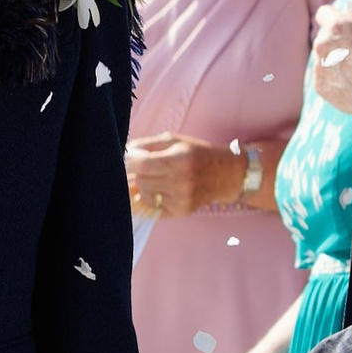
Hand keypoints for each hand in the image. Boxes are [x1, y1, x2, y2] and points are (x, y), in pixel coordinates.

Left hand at [123, 133, 240, 219]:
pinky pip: (152, 208)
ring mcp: (180, 200)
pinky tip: (155, 189)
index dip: (129, 160)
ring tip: (150, 177)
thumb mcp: (176, 141)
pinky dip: (149, 199)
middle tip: (139, 167)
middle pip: (140, 180)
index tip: (128, 157)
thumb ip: (148, 144)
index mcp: (179, 160)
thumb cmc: (198, 154)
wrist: (226, 175)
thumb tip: (125, 151)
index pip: (142, 164)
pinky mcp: (180, 212)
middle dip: (135, 173)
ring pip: (144, 195)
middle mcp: (180, 182)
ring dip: (142, 186)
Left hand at [310, 5, 351, 139]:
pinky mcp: (319, 85)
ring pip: (323, 56)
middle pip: (324, 36)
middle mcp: (321, 45)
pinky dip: (335, 76)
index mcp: (336, 26)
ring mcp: (318, 66)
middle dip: (337, 39)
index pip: (324, 13)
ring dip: (335, 58)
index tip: (343, 23)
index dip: (334, 16)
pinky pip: (324, 75)